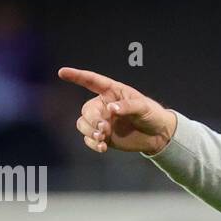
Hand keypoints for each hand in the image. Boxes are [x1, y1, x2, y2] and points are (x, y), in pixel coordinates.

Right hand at [58, 67, 177, 154]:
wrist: (157, 135)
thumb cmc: (152, 114)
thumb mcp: (143, 107)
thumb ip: (127, 106)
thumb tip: (110, 108)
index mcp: (112, 91)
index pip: (92, 81)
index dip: (77, 76)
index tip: (62, 72)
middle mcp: (103, 105)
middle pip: (86, 110)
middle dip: (91, 119)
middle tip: (103, 128)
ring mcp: (102, 121)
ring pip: (83, 124)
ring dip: (89, 131)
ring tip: (102, 138)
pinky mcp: (104, 136)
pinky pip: (89, 139)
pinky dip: (93, 143)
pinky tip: (102, 148)